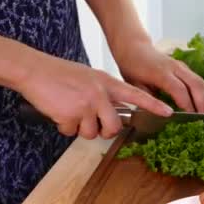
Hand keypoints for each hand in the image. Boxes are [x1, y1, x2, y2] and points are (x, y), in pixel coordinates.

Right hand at [17, 54, 172, 138]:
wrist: (34, 70)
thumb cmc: (61, 75)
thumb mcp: (90, 79)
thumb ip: (106, 95)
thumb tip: (115, 117)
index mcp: (107, 83)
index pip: (136, 95)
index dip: (153, 105)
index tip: (169, 113)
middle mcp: (100, 94)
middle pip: (114, 127)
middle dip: (105, 131)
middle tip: (94, 124)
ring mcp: (86, 105)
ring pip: (92, 133)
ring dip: (81, 129)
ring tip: (71, 112)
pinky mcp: (70, 115)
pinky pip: (72, 132)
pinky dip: (65, 127)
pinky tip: (59, 112)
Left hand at [114, 41, 203, 112]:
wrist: (134, 47)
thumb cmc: (132, 68)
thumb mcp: (134, 86)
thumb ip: (149, 100)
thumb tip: (162, 116)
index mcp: (161, 73)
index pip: (179, 89)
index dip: (187, 104)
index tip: (191, 120)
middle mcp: (176, 68)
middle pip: (197, 85)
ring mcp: (184, 68)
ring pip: (203, 83)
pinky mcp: (188, 70)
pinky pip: (203, 83)